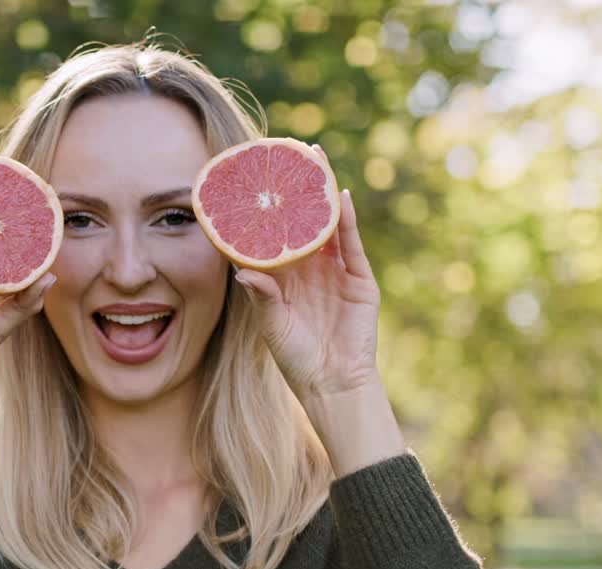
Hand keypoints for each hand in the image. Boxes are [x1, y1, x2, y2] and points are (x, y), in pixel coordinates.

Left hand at [233, 146, 380, 404]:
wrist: (333, 384)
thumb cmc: (297, 359)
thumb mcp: (273, 325)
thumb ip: (262, 297)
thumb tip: (242, 271)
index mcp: (286, 275)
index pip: (275, 233)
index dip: (267, 207)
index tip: (253, 177)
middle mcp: (311, 267)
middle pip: (303, 219)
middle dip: (297, 187)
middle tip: (287, 151)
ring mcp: (337, 271)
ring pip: (329, 224)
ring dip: (322, 192)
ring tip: (314, 159)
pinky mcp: (360, 280)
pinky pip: (352, 245)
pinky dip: (347, 221)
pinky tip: (340, 197)